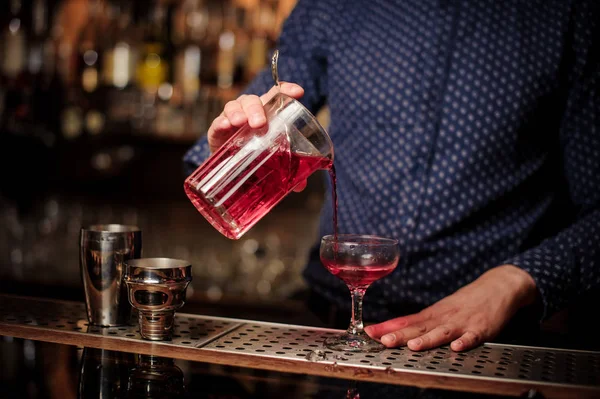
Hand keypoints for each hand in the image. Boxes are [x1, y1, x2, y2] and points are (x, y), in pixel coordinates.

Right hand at [208, 82, 306, 190]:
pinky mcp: (217, 132)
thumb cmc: (256, 159)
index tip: (297, 92)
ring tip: (240, 122)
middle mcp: (250, 113)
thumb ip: (288, 169)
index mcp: (267, 114)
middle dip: (256, 109)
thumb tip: (301, 185)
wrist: (230, 173)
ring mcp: (232, 120)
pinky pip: (217, 123)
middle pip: (253, 101)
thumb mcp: (273, 161)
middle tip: (260, 123)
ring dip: (238, 112)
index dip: (286, 90)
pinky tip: (225, 126)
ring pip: (234, 106)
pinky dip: (221, 123)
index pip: (276, 95)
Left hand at [365, 265, 537, 351]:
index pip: (407, 321)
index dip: (388, 327)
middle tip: (383, 340)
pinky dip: (464, 342)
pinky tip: (456, 348)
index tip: (370, 332)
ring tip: (413, 345)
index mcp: (434, 314)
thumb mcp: (442, 309)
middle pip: (419, 327)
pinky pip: (472, 337)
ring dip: (427, 339)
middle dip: (400, 334)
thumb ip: (422, 322)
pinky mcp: (482, 328)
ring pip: (442, 332)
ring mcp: (463, 323)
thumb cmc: (467, 301)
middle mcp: (445, 318)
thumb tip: (396, 328)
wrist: (498, 286)